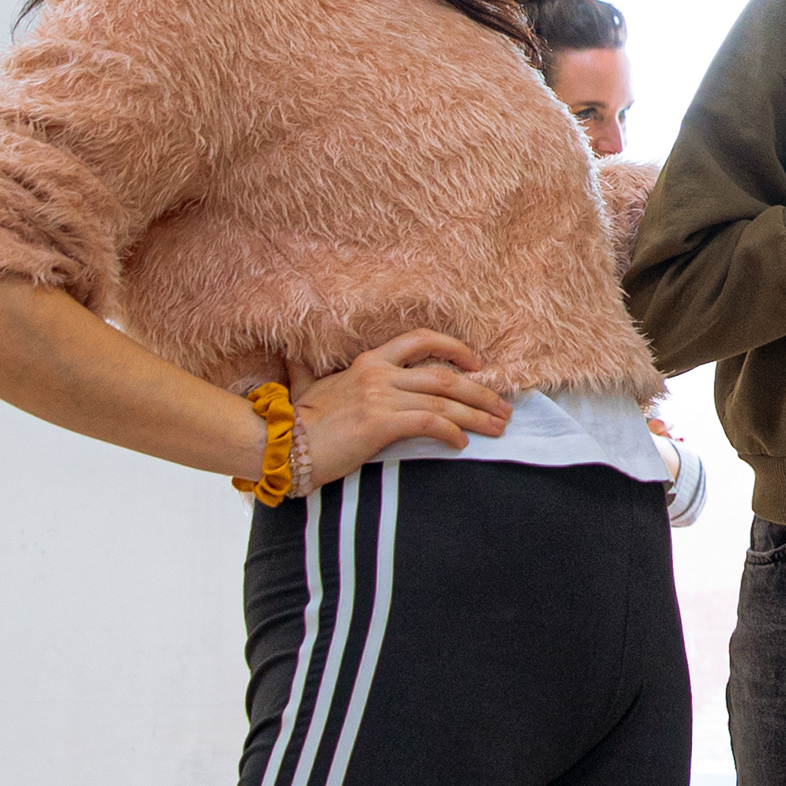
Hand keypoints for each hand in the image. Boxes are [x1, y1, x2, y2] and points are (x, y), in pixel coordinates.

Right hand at [290, 330, 511, 485]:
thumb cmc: (298, 420)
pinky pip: (429, 423)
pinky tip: (461, 444)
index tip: (477, 363)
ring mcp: (381, 397)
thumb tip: (289, 355)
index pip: (421, 340)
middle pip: (445, 375)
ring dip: (477, 415)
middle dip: (481, 392)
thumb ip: (304, 369)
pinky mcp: (380, 423)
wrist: (282, 445)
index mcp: (369, 361)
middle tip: (503, 408)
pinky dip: (451, 432)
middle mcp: (379, 374)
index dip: (454, 347)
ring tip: (497, 428)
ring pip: (444, 401)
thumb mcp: (305, 387)